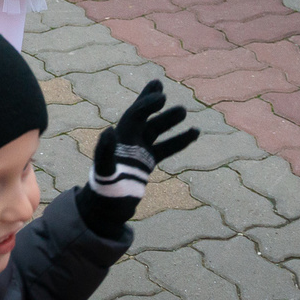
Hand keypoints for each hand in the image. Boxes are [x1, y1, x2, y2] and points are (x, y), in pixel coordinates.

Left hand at [88, 79, 197, 204]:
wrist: (107, 211)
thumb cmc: (104, 192)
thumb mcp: (104, 173)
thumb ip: (104, 153)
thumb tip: (109, 130)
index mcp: (119, 140)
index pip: (134, 116)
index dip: (146, 104)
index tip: (161, 95)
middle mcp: (128, 142)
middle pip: (143, 117)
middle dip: (152, 103)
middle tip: (161, 88)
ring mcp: (138, 152)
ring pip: (156, 131)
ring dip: (169, 121)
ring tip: (185, 111)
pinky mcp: (145, 163)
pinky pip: (165, 148)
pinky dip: (179, 141)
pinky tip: (195, 132)